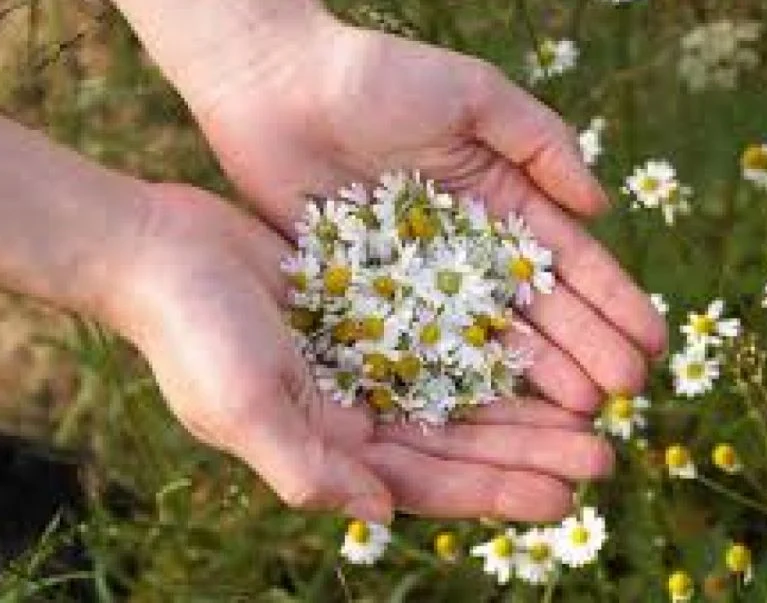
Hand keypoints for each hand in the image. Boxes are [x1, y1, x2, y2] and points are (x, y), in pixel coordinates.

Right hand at [116, 183, 614, 521]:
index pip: (432, 481)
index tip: (567, 494)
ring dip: (526, 403)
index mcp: (332, 447)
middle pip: (463, 441)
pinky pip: (448, 333)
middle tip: (605, 454)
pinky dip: (493, 343)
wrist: (161, 251)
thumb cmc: (192, 334)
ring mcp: (368, 361)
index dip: (499, 490)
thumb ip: (307, 468)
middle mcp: (357, 412)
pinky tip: (539, 342)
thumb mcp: (242, 407)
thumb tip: (381, 514)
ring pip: (465, 390)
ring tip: (594, 408)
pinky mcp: (373, 309)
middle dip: (532, 450)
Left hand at [191, 20, 666, 413]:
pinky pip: (421, 346)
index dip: (612, 300)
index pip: (569, 260)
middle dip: (587, 349)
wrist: (276, 86)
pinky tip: (496, 411)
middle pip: (538, 309)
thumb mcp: (474, 95)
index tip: (651, 339)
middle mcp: (469, 250)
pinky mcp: (370, 299)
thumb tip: (602, 205)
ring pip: (488, 338)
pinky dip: (458, 379)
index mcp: (502, 200)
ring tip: (581, 413)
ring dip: (537, 374)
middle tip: (627, 393)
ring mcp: (421, 281)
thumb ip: (542, 143)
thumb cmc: (378, 79)